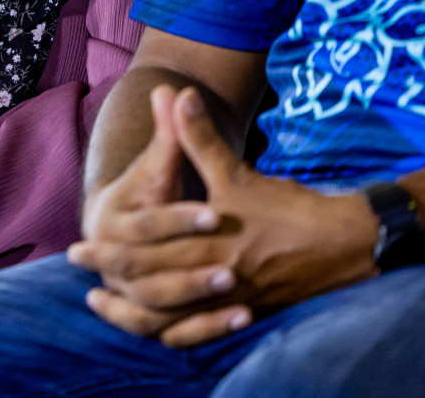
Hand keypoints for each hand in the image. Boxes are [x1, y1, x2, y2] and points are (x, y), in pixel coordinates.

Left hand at [71, 88, 378, 347]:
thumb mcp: (238, 172)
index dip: (109, 251)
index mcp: (208, 244)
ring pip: (172, 316)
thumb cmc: (289, 209)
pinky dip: (174, 330)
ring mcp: (231, 300)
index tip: (76, 248)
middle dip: (112, 278)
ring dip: (134, 312)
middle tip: (80, 272)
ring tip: (105, 305)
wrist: (347, 244)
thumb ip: (200, 138)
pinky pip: (201, 330)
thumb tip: (175, 94)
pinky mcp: (248, 312)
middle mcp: (215, 278)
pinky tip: (157, 327)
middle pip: (152, 286)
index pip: (147, 251)